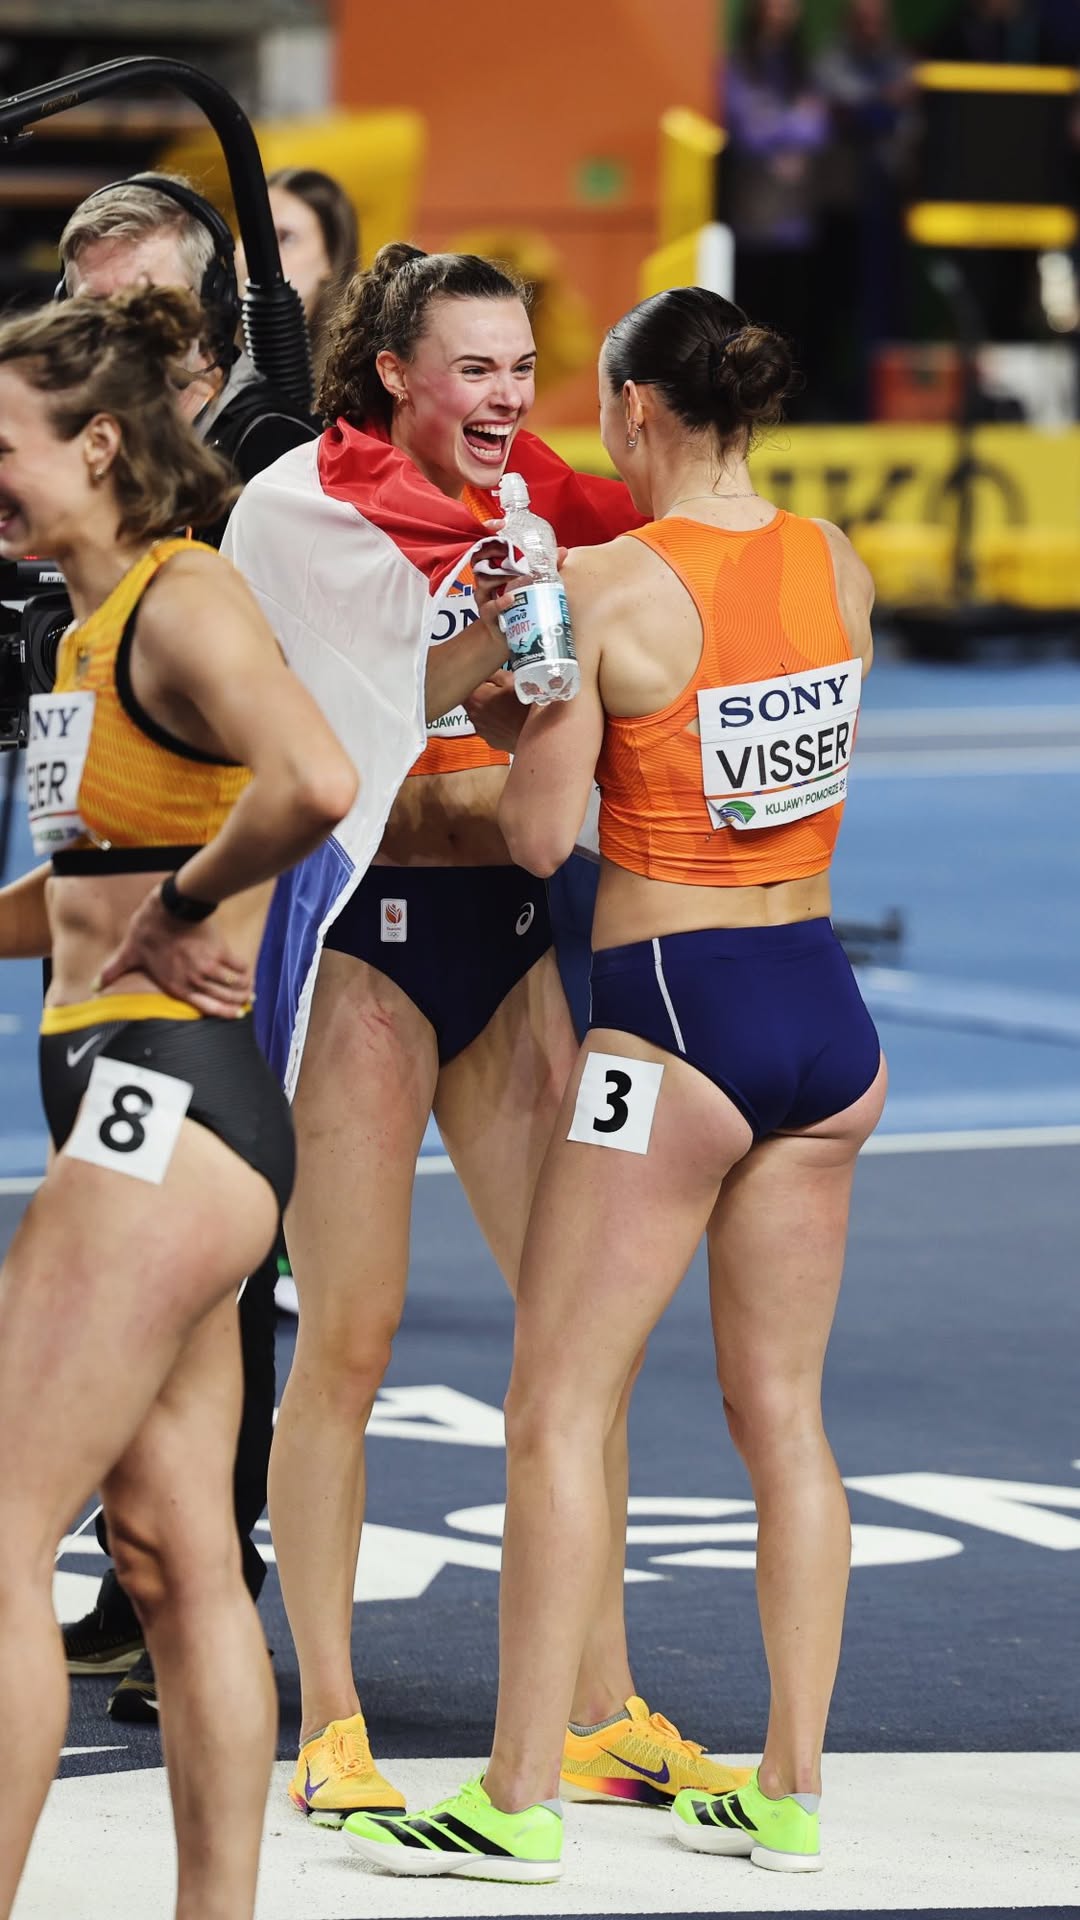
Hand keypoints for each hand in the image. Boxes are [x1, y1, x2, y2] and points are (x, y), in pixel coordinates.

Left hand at [98, 884, 252, 1017]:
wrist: (169, 906)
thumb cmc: (148, 928)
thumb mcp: (129, 952)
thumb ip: (113, 971)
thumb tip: (93, 985)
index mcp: (175, 985)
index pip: (206, 1007)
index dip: (223, 1013)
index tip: (235, 1015)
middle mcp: (194, 980)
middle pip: (225, 999)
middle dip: (237, 1003)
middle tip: (244, 1003)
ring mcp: (208, 967)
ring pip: (234, 985)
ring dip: (244, 989)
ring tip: (248, 990)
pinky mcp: (220, 951)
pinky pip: (239, 967)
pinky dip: (245, 972)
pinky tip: (247, 973)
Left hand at [463, 670, 527, 750]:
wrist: (540, 735)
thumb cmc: (527, 706)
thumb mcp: (511, 680)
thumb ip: (492, 672)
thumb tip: (485, 669)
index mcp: (475, 697)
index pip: (464, 683)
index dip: (474, 677)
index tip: (482, 674)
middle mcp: (473, 715)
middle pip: (471, 699)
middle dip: (481, 692)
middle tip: (498, 687)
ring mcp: (481, 730)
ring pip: (480, 713)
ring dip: (489, 707)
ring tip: (506, 704)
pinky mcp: (491, 741)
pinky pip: (489, 727)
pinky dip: (496, 722)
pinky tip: (509, 718)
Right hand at [470, 540, 567, 636]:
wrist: (501, 635)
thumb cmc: (516, 604)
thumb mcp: (530, 583)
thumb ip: (547, 567)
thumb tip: (563, 550)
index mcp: (495, 567)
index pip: (488, 546)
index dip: (490, 532)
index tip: (499, 524)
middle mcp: (486, 578)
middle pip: (483, 560)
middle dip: (493, 553)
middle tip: (510, 549)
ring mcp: (484, 596)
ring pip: (484, 581)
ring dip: (499, 577)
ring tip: (516, 574)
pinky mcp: (487, 614)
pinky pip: (490, 606)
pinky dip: (500, 602)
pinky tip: (511, 598)